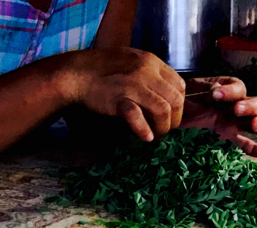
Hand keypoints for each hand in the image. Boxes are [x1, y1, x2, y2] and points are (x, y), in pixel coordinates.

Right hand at [65, 47, 185, 141]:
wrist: (76, 72)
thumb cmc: (103, 68)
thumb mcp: (132, 61)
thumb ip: (149, 74)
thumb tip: (164, 93)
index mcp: (152, 62)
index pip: (179, 85)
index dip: (178, 104)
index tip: (170, 115)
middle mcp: (146, 72)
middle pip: (175, 99)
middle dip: (174, 119)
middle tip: (165, 130)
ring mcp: (133, 85)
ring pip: (162, 109)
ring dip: (163, 127)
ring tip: (156, 135)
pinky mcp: (118, 99)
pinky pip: (136, 116)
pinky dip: (144, 129)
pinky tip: (146, 137)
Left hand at [180, 76, 256, 156]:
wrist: (170, 120)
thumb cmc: (180, 102)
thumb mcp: (189, 90)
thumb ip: (203, 88)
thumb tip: (216, 89)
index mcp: (227, 90)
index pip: (239, 88)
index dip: (230, 91)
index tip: (215, 95)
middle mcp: (235, 107)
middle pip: (256, 104)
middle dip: (249, 107)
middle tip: (236, 110)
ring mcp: (234, 125)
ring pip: (256, 122)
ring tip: (254, 126)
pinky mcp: (229, 141)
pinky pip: (246, 145)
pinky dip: (256, 149)